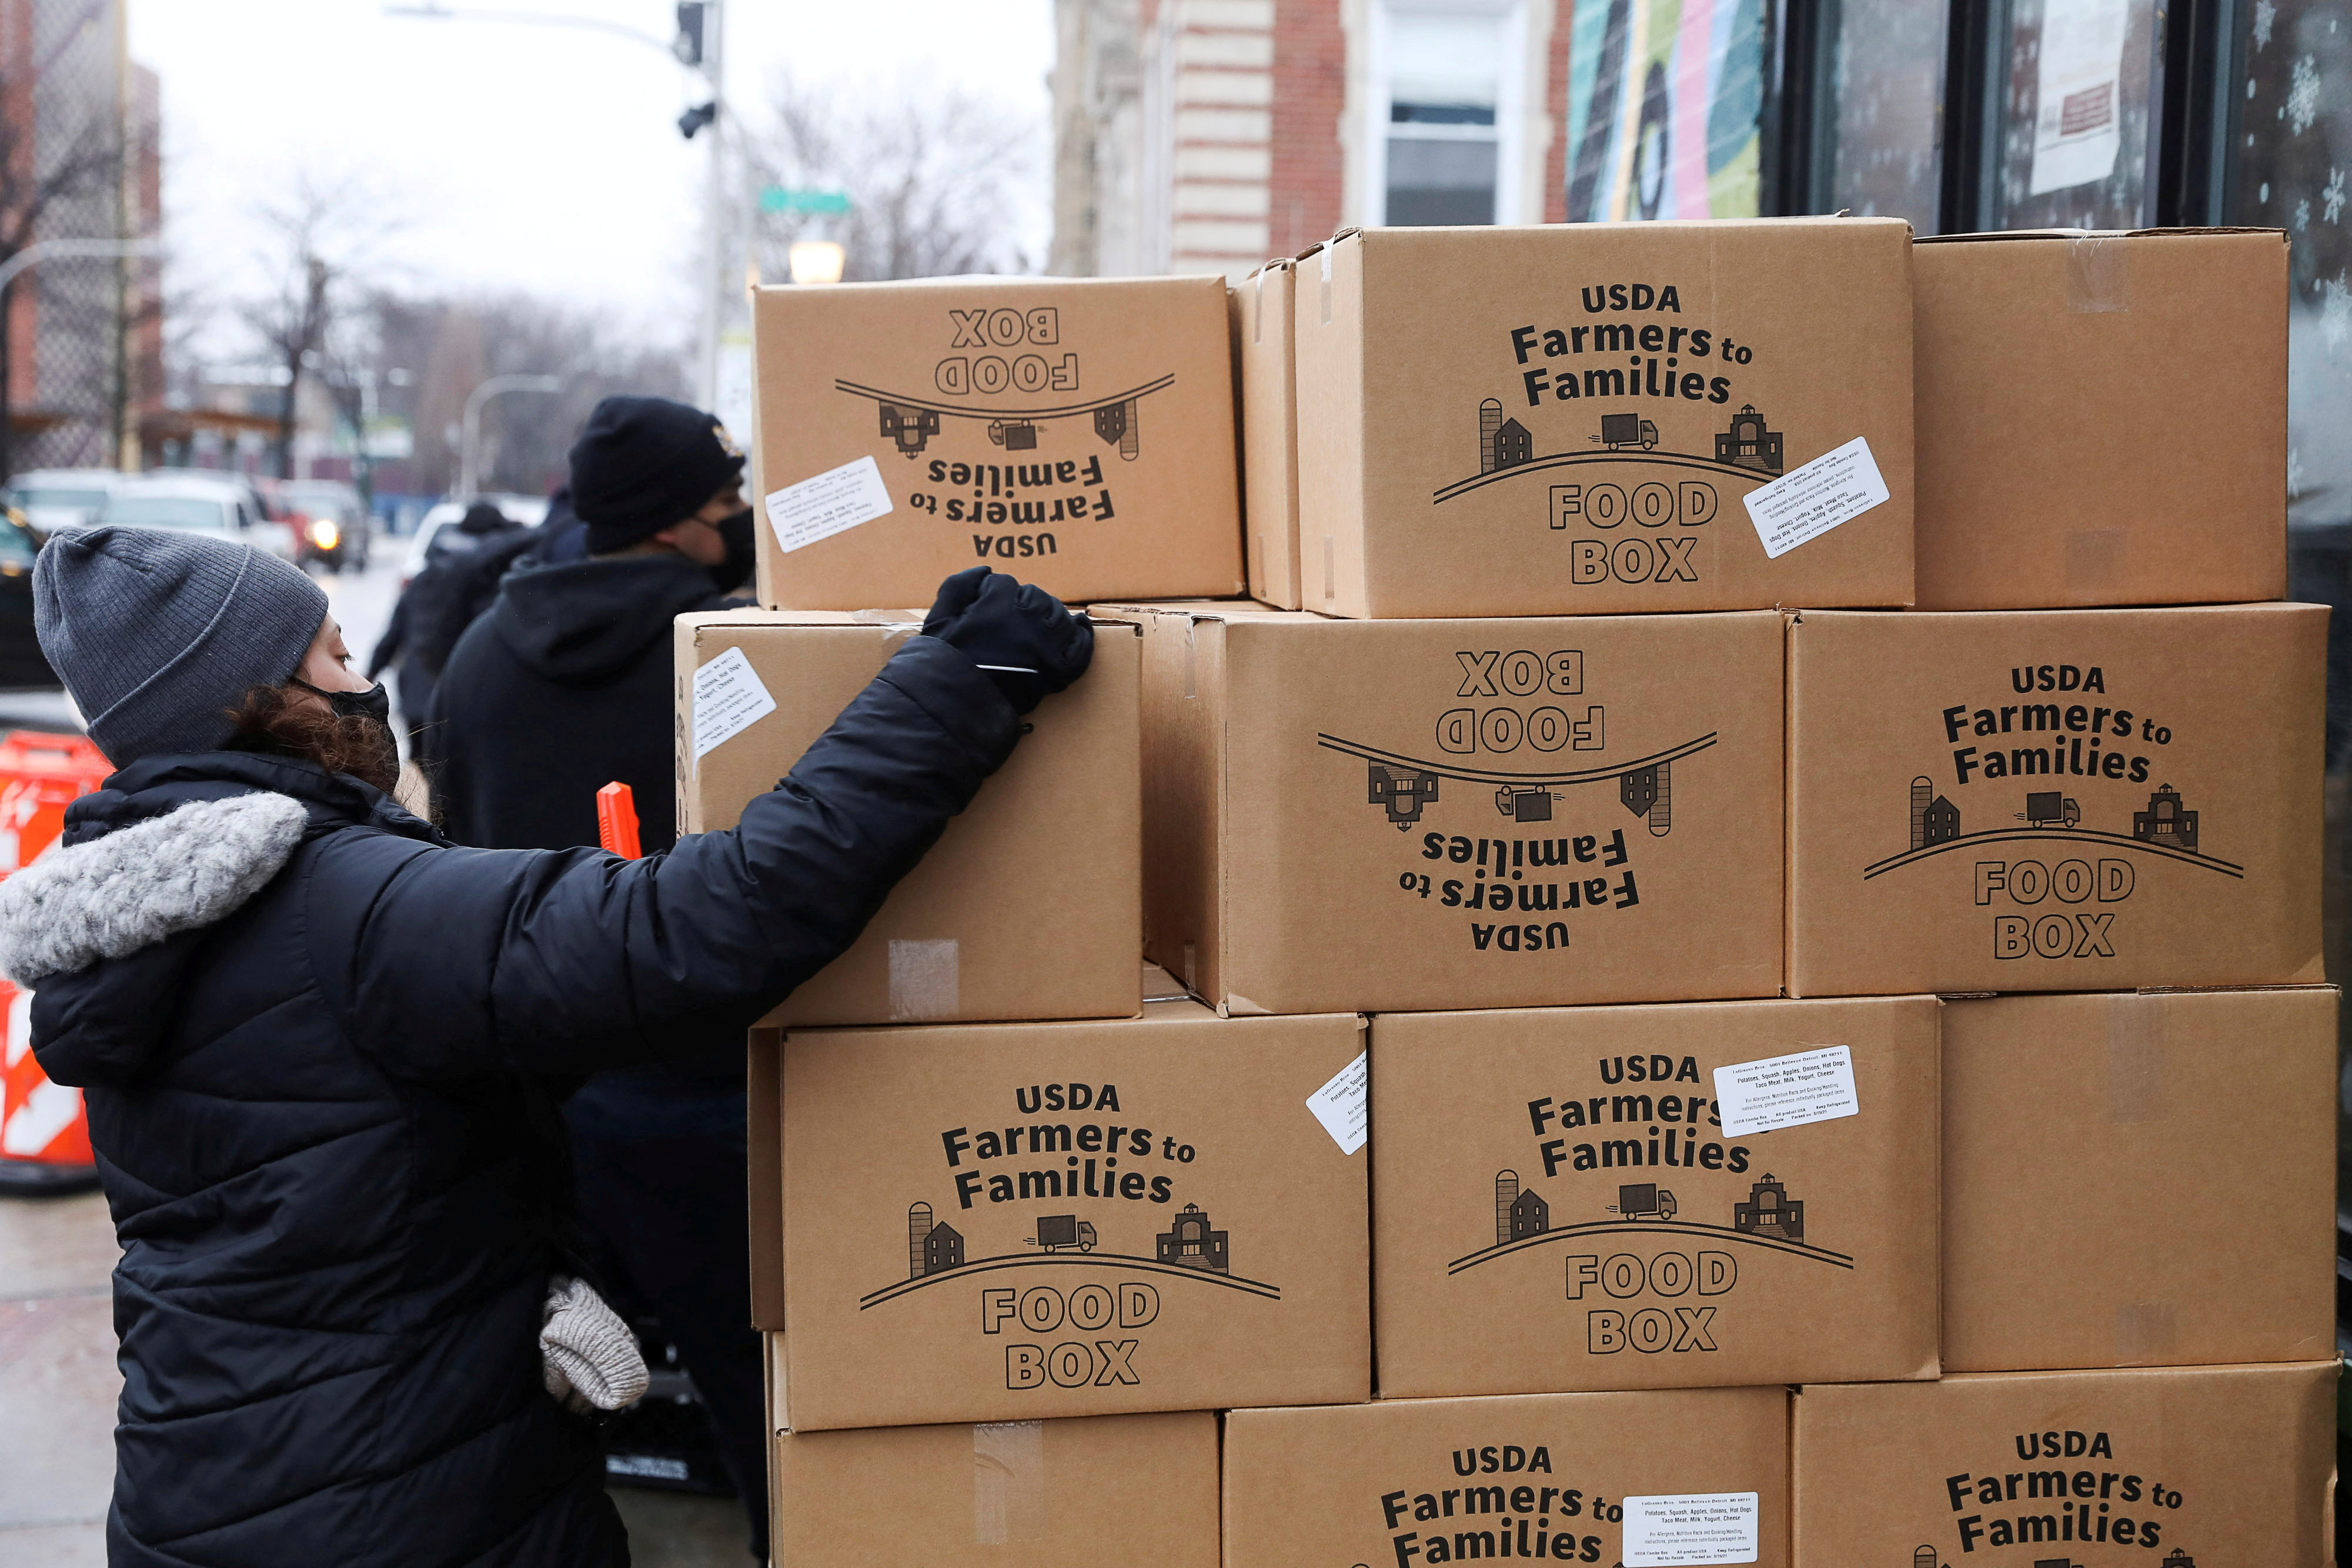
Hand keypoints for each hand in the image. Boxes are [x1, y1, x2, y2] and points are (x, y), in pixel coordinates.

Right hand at [921, 566, 1092, 713]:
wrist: (961, 706)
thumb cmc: (947, 664)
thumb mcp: (938, 621)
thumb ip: (957, 586)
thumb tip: (985, 570)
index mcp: (998, 604)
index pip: (1005, 584)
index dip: (996, 595)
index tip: (990, 609)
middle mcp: (1027, 617)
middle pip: (1036, 596)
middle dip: (1024, 604)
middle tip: (1013, 622)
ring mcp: (1047, 642)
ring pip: (1059, 614)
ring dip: (1050, 616)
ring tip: (1039, 626)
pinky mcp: (1059, 667)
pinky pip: (1080, 646)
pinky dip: (1083, 636)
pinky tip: (1081, 626)